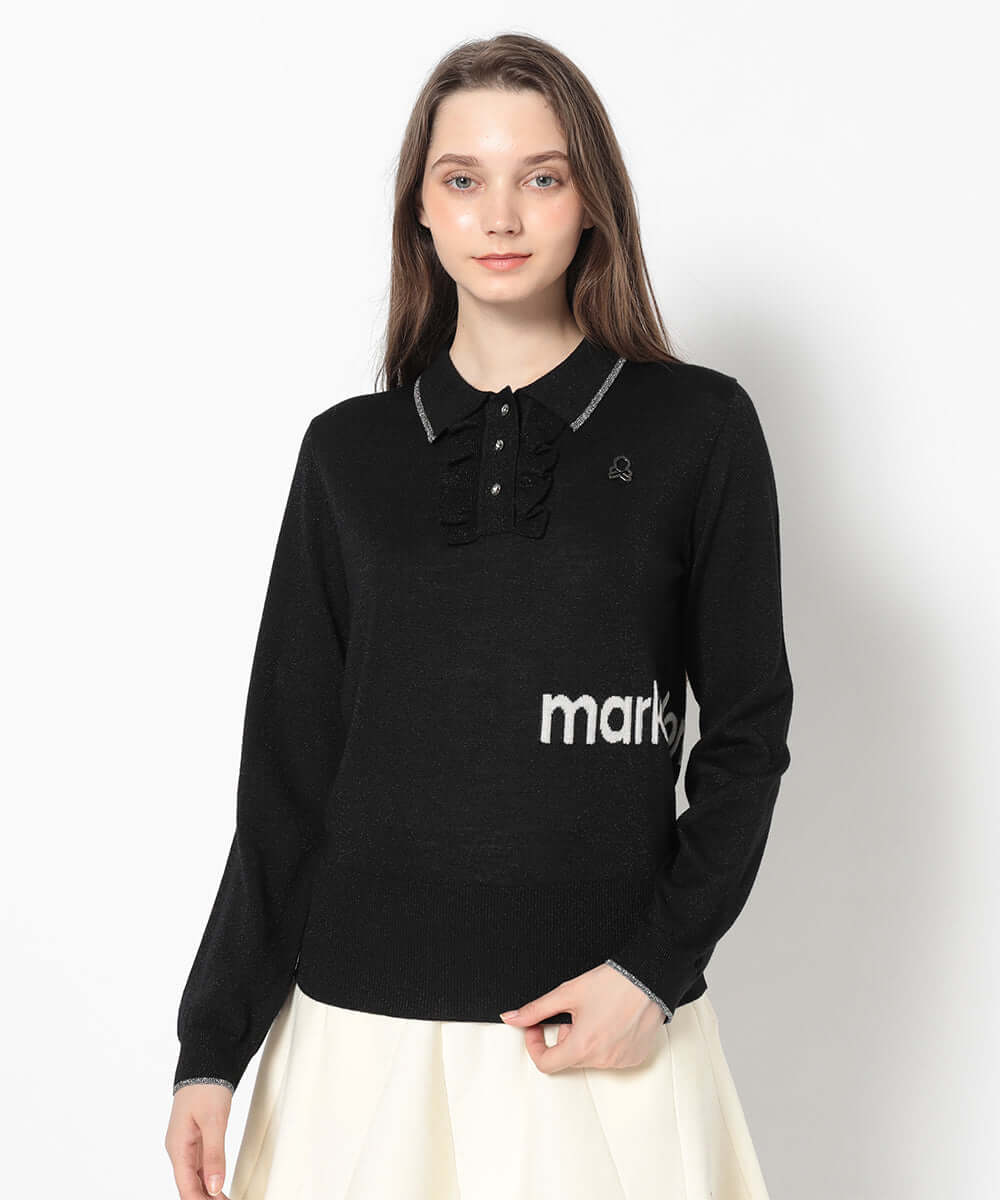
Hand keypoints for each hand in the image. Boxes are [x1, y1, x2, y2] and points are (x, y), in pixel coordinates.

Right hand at [165, 1083, 233, 1198]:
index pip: (186, 1186)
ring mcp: (186, 1145)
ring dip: (208, 1193)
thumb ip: (214, 1155)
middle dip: (204, 1199)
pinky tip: (219, 1190)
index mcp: (178, 1147)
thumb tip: (214, 1186)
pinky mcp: (195, 1140)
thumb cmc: (206, 1088)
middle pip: (189, 1185)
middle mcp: (179, 1149)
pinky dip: (210, 1180)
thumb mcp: (214, 1121)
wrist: (206, 1065)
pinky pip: (200, 1167)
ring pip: (195, 1178)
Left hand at [499, 962, 663, 1072]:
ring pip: (590, 1058)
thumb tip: (512, 1018)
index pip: (546, 1064)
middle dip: (563, 1037)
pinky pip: (611, 1058)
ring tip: (596, 1014)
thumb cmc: (613, 983)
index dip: (535, 1044)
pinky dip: (606, 1044)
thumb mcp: (567, 993)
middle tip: (573, 1013)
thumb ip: (536, 1009)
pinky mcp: (635, 1058)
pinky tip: (612, 1021)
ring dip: (585, 1040)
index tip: (537, 1028)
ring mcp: (621, 1062)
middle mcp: (603, 1060)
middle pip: (568, 1058)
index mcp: (582, 1046)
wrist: (649, 978)